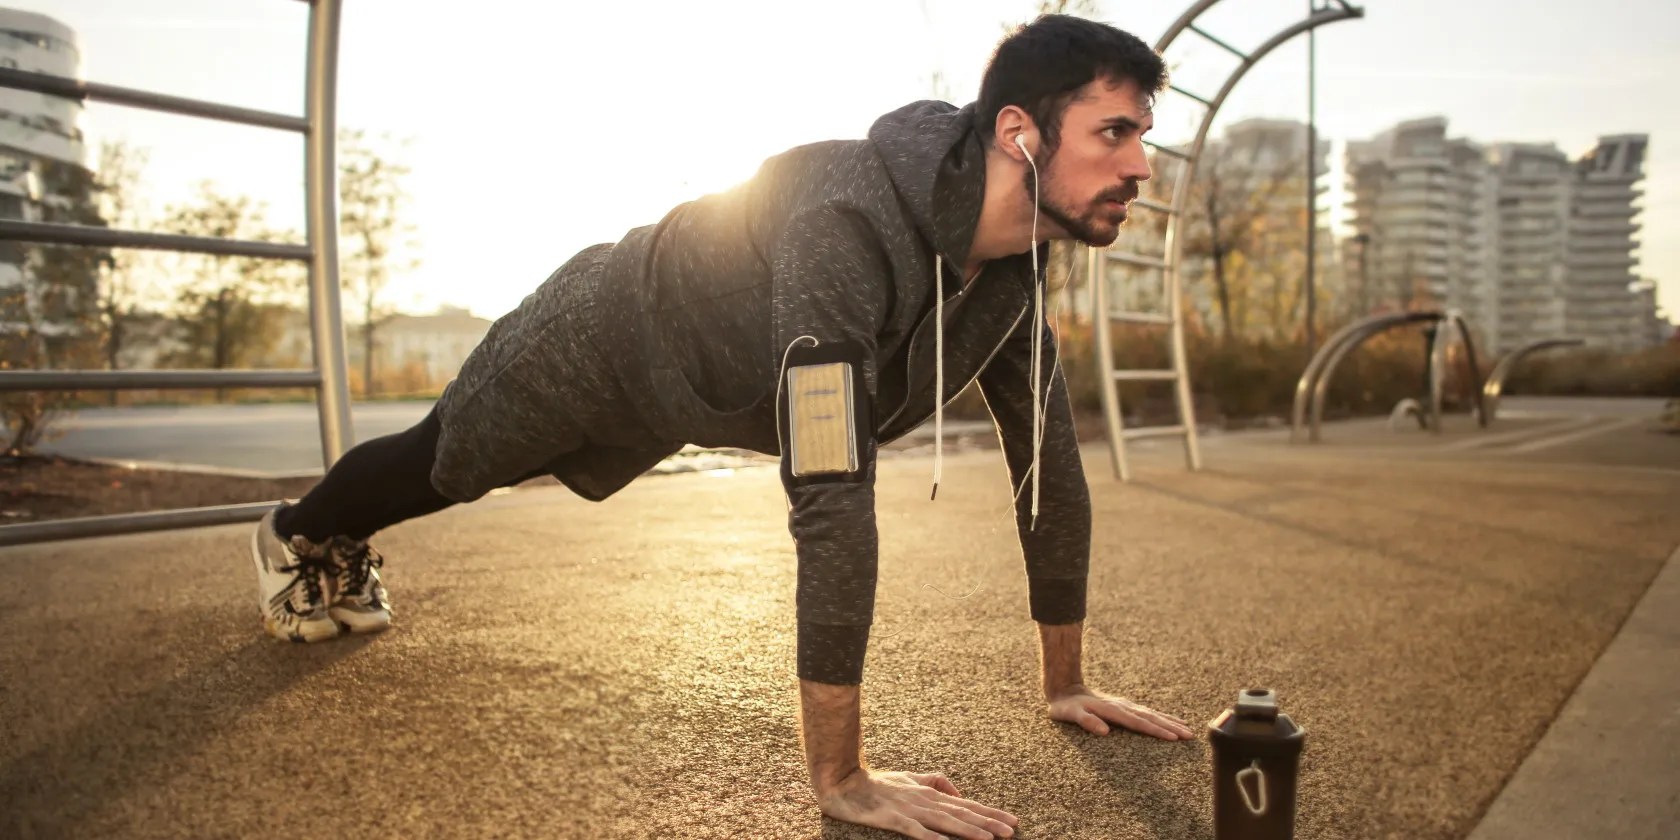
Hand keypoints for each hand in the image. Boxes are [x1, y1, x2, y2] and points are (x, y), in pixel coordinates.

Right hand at [817, 767, 1018, 839]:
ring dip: (969, 830)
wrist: (844, 782)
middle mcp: (925, 800)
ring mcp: (910, 810)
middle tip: (1012, 830)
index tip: (1012, 820)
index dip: (990, 813)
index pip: (967, 804)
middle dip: (989, 823)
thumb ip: (934, 782)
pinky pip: (916, 831)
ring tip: (990, 838)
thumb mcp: (910, 777)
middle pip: (962, 813)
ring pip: (946, 821)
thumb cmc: (877, 783)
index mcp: (930, 793)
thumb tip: (957, 792)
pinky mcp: (893, 819)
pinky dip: (931, 838)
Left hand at [1047, 685, 1194, 740]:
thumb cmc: (1066, 706)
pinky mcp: (1125, 706)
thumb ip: (1086, 721)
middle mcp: (1122, 706)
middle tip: (1190, 735)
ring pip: (1152, 714)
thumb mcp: (1070, 715)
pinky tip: (1172, 720)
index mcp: (1112, 710)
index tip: (1173, 738)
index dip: (1156, 731)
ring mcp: (1125, 705)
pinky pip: (1148, 712)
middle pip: (1151, 718)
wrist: (1065, 688)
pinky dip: (1162, 717)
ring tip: (1187, 729)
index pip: (1138, 723)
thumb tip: (1104, 731)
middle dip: (1171, 727)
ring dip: (1170, 722)